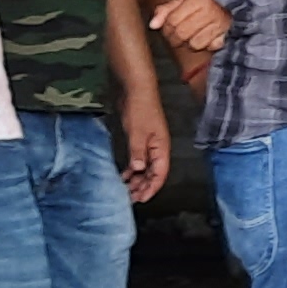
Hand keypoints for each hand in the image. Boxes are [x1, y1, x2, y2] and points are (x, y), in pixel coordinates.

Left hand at [118, 86, 173, 200]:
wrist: (137, 89)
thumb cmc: (140, 109)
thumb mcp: (137, 133)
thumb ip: (138, 152)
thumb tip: (138, 170)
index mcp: (161, 148)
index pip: (160, 174)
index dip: (152, 188)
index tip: (141, 198)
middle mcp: (158, 148)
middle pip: (154, 173)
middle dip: (144, 186)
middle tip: (130, 198)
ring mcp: (149, 144)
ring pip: (146, 168)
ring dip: (138, 179)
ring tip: (126, 189)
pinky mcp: (140, 139)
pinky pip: (139, 160)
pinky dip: (132, 169)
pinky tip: (124, 175)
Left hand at [149, 0, 231, 61]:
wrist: (229, 8)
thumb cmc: (200, 6)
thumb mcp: (181, 3)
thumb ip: (164, 11)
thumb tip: (153, 25)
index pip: (172, 20)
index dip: (166, 28)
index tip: (168, 29)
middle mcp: (211, 10)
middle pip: (182, 33)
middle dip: (175, 39)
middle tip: (176, 37)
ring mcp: (220, 24)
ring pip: (194, 44)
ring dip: (189, 44)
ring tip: (191, 37)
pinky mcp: (226, 37)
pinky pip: (207, 49)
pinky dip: (203, 47)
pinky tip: (203, 39)